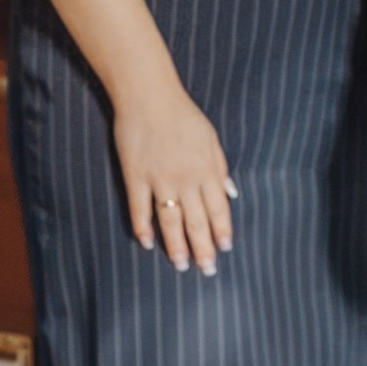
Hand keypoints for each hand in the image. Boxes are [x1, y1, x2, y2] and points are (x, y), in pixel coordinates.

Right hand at [115, 81, 235, 272]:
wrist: (149, 96)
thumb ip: (220, 167)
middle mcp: (186, 178)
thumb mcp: (210, 138)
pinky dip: (143, 228)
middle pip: (196, 221)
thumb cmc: (182, 115)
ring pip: (170, 221)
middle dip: (204, 247)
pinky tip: (148, 243)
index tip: (225, 248)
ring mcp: (159, 179)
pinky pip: (140, 209)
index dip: (222, 230)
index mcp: (207, 168)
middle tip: (207, 269)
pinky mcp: (135, 176)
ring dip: (176, 245)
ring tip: (181, 264)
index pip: (218, 208)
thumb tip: (231, 193)